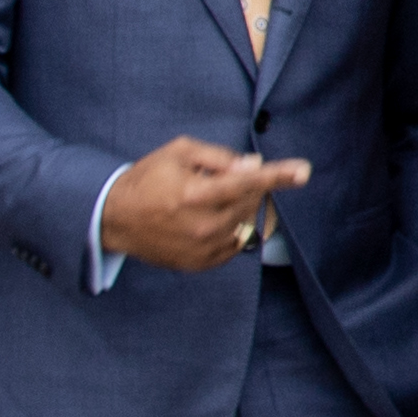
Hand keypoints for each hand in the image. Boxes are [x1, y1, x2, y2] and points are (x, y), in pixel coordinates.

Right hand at [105, 136, 306, 271]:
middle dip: (246, 184)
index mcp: (194, 194)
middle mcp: (202, 225)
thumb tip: (253, 165)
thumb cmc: (147, 179)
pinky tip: (209, 218)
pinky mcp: (200, 263)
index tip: (304, 171)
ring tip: (206, 199)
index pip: (246, 183)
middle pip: (249, 201)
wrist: (114, 219)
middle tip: (220, 178)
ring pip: (244, 222)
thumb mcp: (178, 153)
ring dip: (237, 206)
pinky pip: (235, 243)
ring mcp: (202, 248)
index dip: (278, 176)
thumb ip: (219, 157)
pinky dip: (231, 227)